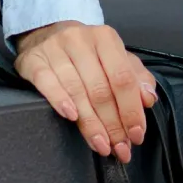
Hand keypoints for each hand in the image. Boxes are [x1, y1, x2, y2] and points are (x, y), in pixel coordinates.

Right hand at [14, 20, 157, 162]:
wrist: (45, 35)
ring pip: (77, 91)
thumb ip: (136, 77)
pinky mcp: (34, 60)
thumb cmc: (86, 51)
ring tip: (101, 145)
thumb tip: (148, 99)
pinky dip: (60, 101)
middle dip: (112, 123)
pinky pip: (47, 83)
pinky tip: (71, 118)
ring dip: (91, 123)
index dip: (131, 109)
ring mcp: (56, 49)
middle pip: (100, 89)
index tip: (136, 134)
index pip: (123, 78)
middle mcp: (81, 40)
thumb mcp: (114, 57)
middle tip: (119, 148)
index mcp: (106, 38)